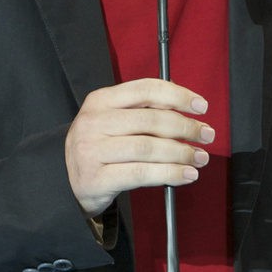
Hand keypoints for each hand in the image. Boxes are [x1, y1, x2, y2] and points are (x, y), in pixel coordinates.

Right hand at [64, 78, 214, 215]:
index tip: (201, 106)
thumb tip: (188, 114)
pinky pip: (141, 174)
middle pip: (150, 120)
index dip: (178, 95)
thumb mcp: (112, 122)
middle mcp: (93, 122)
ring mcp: (92, 151)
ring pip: (148, 148)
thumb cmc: (99, 148)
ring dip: (181, 153)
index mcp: (100, 100)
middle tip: (206, 135)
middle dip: (186, 128)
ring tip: (199, 158)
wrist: (65, 182)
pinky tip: (185, 175)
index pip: (145, 89)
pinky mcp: (96, 179)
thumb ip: (143, 112)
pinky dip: (169, 174)